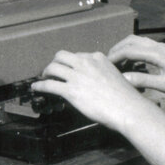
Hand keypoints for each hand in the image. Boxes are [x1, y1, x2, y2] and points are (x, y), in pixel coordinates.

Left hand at [31, 50, 156, 133]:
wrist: (128, 109)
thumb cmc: (126, 98)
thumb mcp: (115, 76)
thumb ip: (103, 74)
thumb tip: (95, 82)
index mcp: (98, 58)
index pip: (78, 55)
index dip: (71, 63)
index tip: (68, 69)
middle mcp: (86, 63)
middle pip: (61, 56)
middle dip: (55, 62)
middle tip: (52, 71)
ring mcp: (77, 76)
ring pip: (53, 67)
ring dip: (46, 73)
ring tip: (44, 78)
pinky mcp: (71, 90)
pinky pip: (49, 85)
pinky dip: (40, 86)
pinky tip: (36, 88)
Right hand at [108, 35, 164, 97]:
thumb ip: (144, 81)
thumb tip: (123, 79)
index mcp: (158, 53)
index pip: (129, 50)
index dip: (114, 57)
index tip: (104, 66)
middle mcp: (159, 47)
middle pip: (131, 41)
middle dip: (117, 49)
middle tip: (106, 62)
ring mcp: (164, 49)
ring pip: (139, 42)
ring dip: (126, 49)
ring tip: (117, 63)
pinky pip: (146, 48)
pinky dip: (135, 53)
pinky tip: (135, 65)